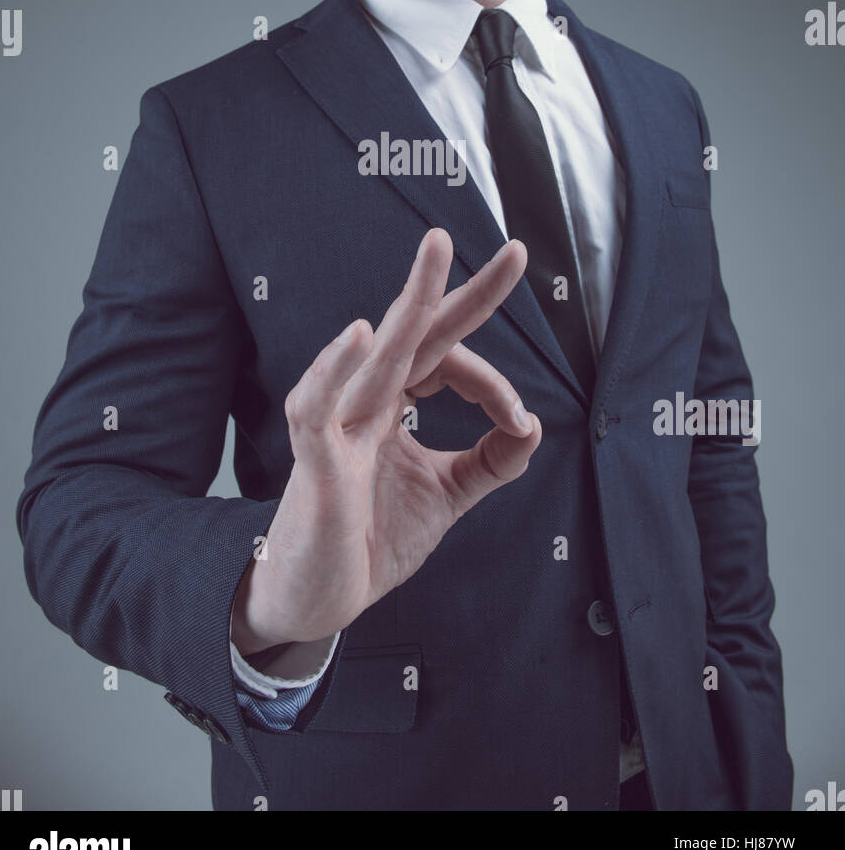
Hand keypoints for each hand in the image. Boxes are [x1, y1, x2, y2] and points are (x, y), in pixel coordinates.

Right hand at [232, 227, 540, 650]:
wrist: (318, 598)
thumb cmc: (369, 539)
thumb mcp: (446, 496)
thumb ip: (489, 462)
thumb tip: (534, 427)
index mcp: (395, 403)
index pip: (448, 361)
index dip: (493, 383)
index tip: (517, 420)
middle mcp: (367, 401)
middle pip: (416, 330)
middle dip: (460, 285)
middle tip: (513, 252)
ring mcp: (338, 425)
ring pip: (378, 352)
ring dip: (411, 301)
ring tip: (440, 251)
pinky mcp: (315, 460)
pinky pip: (319, 405)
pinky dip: (336, 368)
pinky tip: (362, 334)